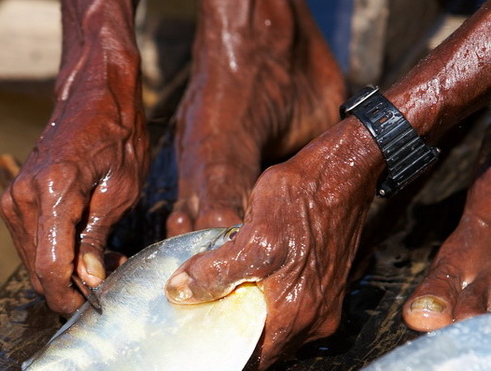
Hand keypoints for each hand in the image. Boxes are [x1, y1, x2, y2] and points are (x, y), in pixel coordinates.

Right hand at [0, 83, 148, 313]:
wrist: (98, 96)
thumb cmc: (118, 134)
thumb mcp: (122, 188)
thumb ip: (98, 236)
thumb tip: (87, 279)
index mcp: (53, 193)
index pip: (49, 267)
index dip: (69, 295)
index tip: (94, 304)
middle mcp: (23, 198)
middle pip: (38, 267)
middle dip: (73, 282)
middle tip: (113, 271)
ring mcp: (16, 196)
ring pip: (34, 255)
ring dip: (66, 267)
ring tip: (107, 254)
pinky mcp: (20, 195)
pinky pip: (34, 237)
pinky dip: (57, 248)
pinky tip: (87, 240)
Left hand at [165, 119, 382, 368]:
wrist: (342, 171)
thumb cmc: (302, 199)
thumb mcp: (252, 235)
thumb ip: (216, 272)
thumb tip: (181, 291)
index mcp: (297, 316)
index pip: (253, 357)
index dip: (222, 347)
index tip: (199, 330)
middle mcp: (316, 318)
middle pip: (265, 342)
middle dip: (233, 325)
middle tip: (205, 305)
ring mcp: (324, 301)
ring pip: (276, 322)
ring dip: (249, 308)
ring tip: (224, 285)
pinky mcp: (326, 283)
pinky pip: (290, 303)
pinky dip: (267, 294)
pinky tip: (251, 271)